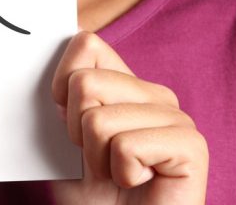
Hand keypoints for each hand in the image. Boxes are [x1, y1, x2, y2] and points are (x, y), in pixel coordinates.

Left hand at [50, 31, 207, 204]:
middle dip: (77, 132)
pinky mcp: (191, 146)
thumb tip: (44, 47)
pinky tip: (138, 183)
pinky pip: (126, 146)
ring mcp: (176, 117)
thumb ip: (59, 98)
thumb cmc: (93, 196)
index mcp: (126, 85)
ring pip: (99, 119)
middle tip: (99, 159)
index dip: (61, 85)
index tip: (68, 122)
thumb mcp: (62, 140)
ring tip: (119, 175)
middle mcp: (154, 95)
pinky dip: (121, 174)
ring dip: (98, 158)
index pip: (86, 44)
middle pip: (85, 82)